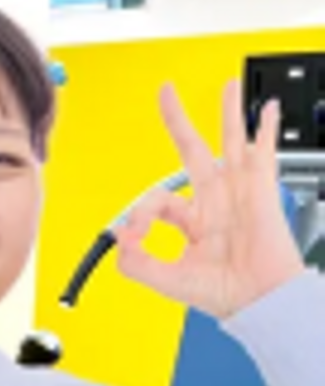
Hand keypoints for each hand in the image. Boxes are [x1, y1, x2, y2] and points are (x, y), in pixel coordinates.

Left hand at [115, 80, 306, 318]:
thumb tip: (119, 239)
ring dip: (227, 112)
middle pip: (193, 150)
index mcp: (192, 220)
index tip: (135, 234)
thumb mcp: (167, 280)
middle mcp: (215, 201)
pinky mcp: (261, 191)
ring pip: (230, 142)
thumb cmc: (222, 292)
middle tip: (167, 93)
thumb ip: (136, 263)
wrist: (256, 299)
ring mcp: (238, 193)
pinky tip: (266, 109)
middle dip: (179, 122)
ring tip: (226, 85)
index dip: (140, 213)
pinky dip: (266, 129)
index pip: (157, 199)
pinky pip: (264, 153)